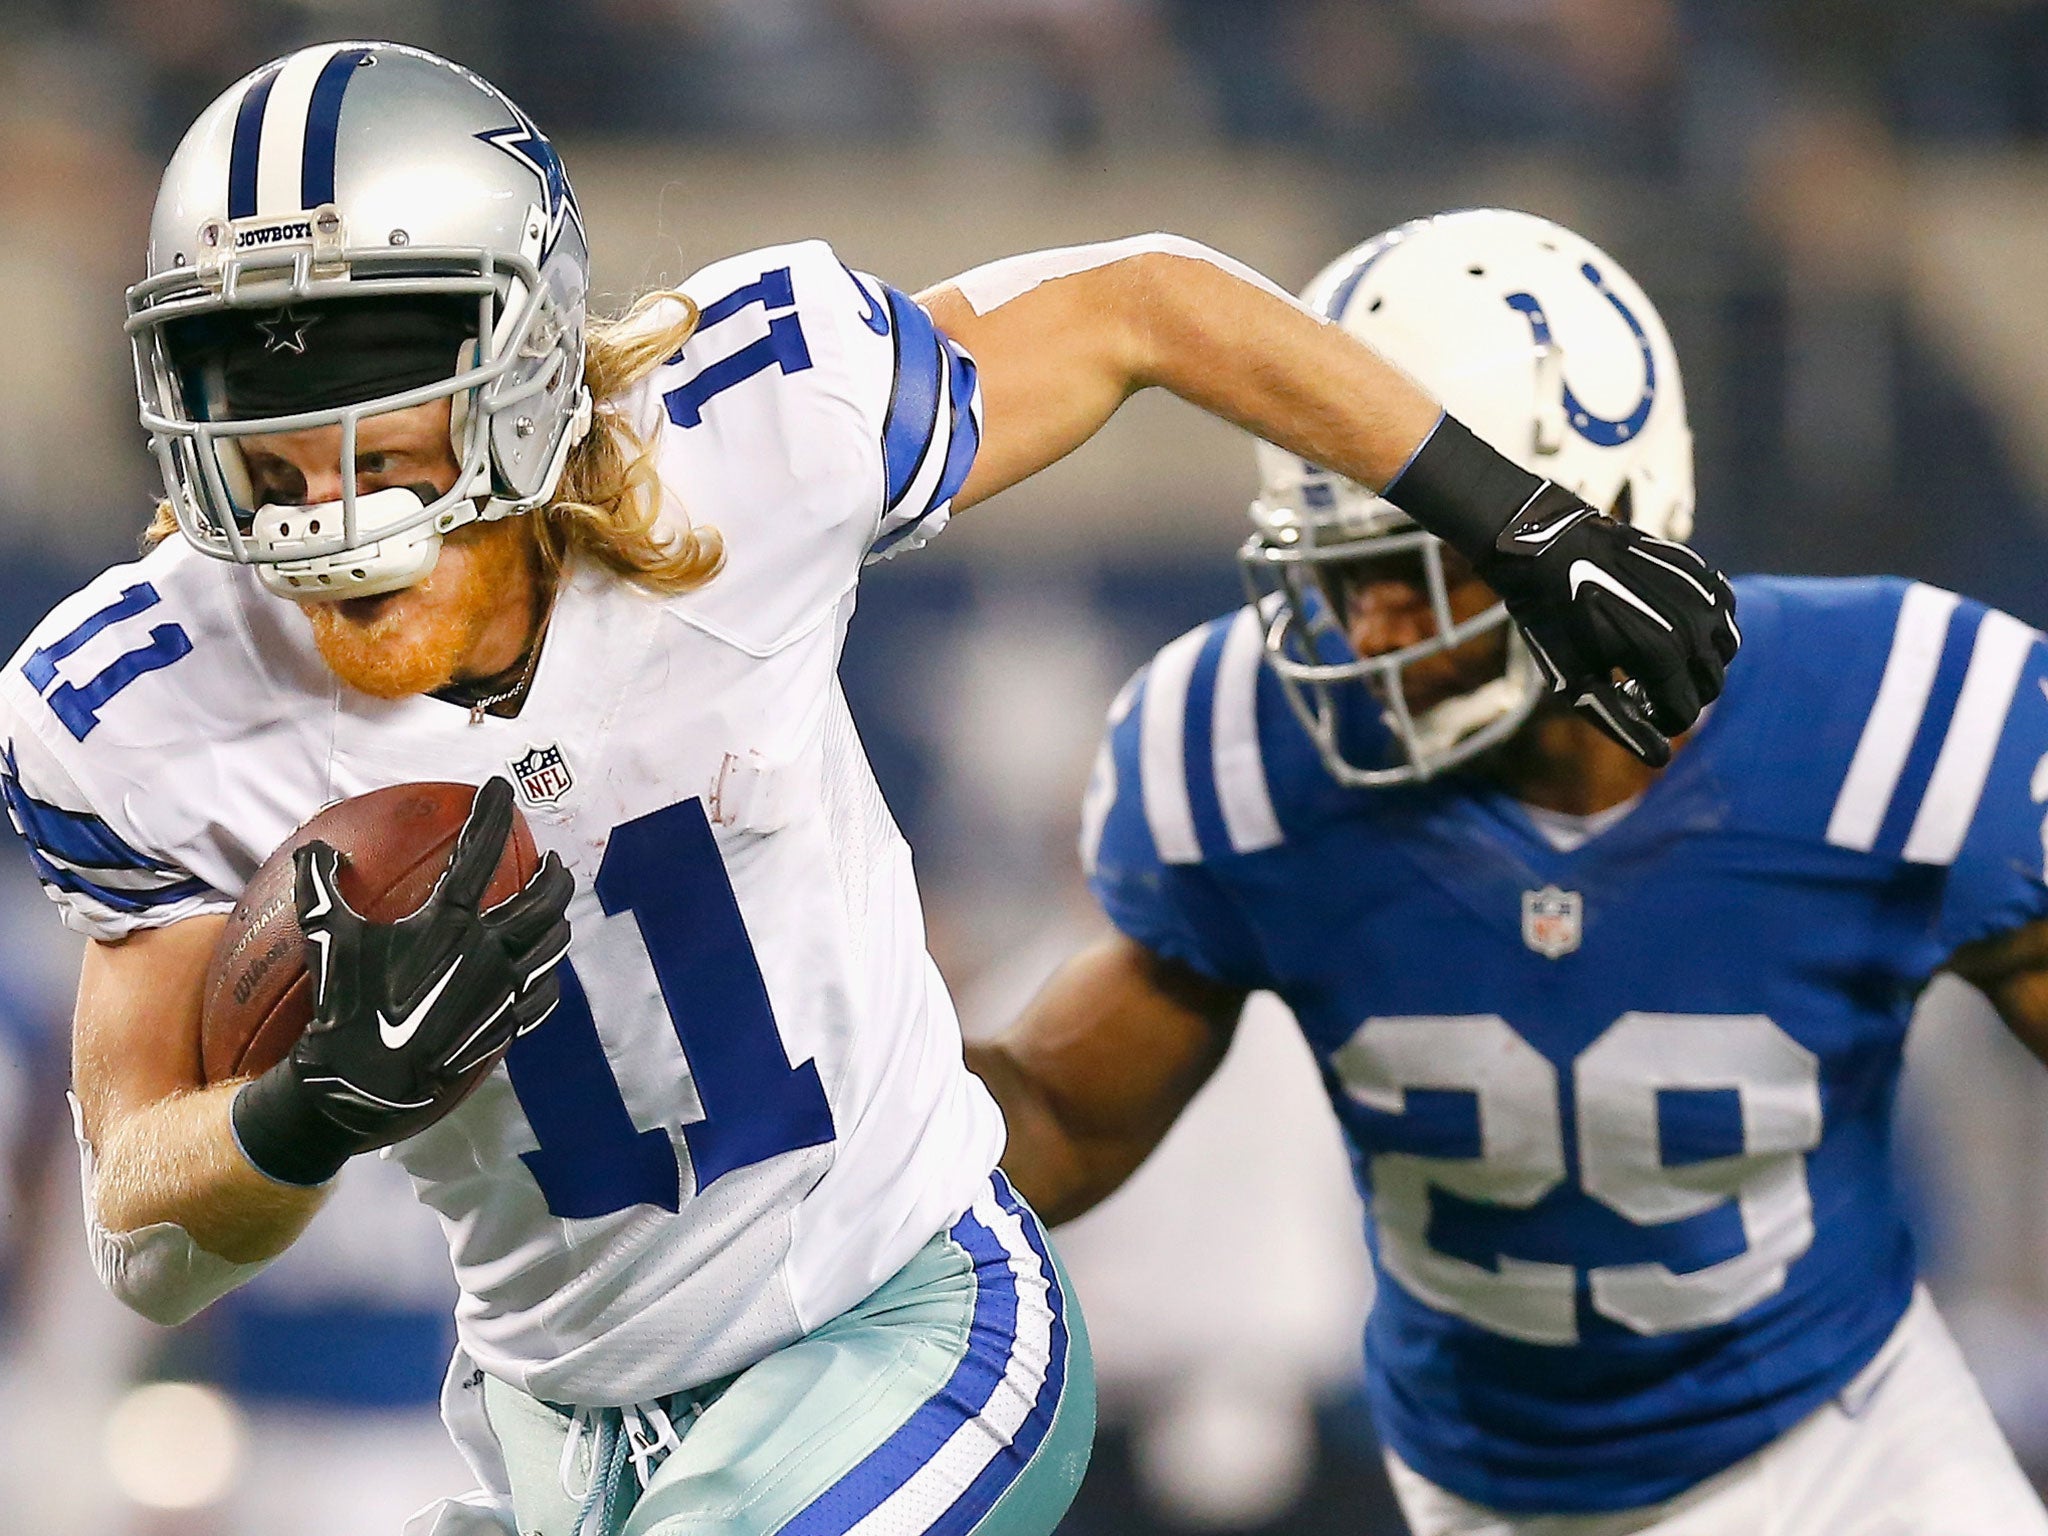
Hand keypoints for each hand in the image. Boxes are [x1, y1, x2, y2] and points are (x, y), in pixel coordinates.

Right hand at [231, 777, 573, 1184]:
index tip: (501, 789)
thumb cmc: (344, 1006)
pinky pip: (544, 995)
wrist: (365, 1082)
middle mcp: (487, 951)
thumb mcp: (326, 938)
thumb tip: (314, 846)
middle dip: (554, 876)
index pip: (479, 852)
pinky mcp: (506, 1026)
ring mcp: (503, 991)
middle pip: (543, 901)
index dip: (492, 814)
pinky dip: (549, 976)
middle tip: (552, 863)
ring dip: (559, 921)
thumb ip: (321, 887)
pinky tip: (544, 972)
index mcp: (447, 923)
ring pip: (553, 946)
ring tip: (557, 911)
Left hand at [1476, 485, 1739, 765]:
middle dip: (1678, 694)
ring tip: (1655, 655)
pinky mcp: (1703, 574)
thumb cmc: (1555, 619)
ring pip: (1724, 653)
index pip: (1684, 713)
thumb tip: (1660, 758)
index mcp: (1662, 656)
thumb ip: (1620, 722)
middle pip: (1709, 687)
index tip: (1631, 702)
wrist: (1551, 548)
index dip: (1658, 720)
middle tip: (1638, 683)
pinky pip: (1725, 615)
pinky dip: (1707, 629)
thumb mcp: (1575, 682)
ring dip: (1697, 664)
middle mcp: (1693, 627)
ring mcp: (1702, 597)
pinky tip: (1671, 625)